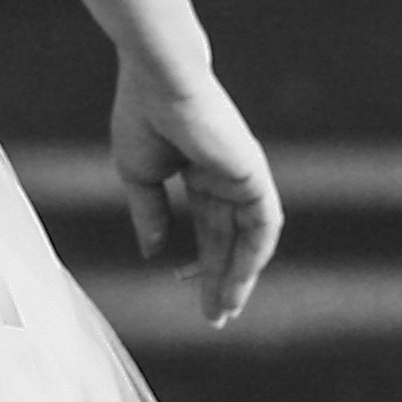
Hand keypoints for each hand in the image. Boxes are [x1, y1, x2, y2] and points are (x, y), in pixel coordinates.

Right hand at [112, 62, 282, 327]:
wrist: (158, 84)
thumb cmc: (142, 118)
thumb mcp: (139, 176)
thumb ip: (150, 214)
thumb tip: (155, 251)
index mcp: (199, 175)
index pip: (206, 229)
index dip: (199, 261)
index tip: (183, 286)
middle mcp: (226, 180)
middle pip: (228, 241)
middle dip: (220, 280)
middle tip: (215, 317)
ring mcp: (244, 178)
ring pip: (247, 240)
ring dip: (238, 276)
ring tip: (225, 309)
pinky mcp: (254, 176)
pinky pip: (262, 226)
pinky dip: (254, 254)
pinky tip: (240, 279)